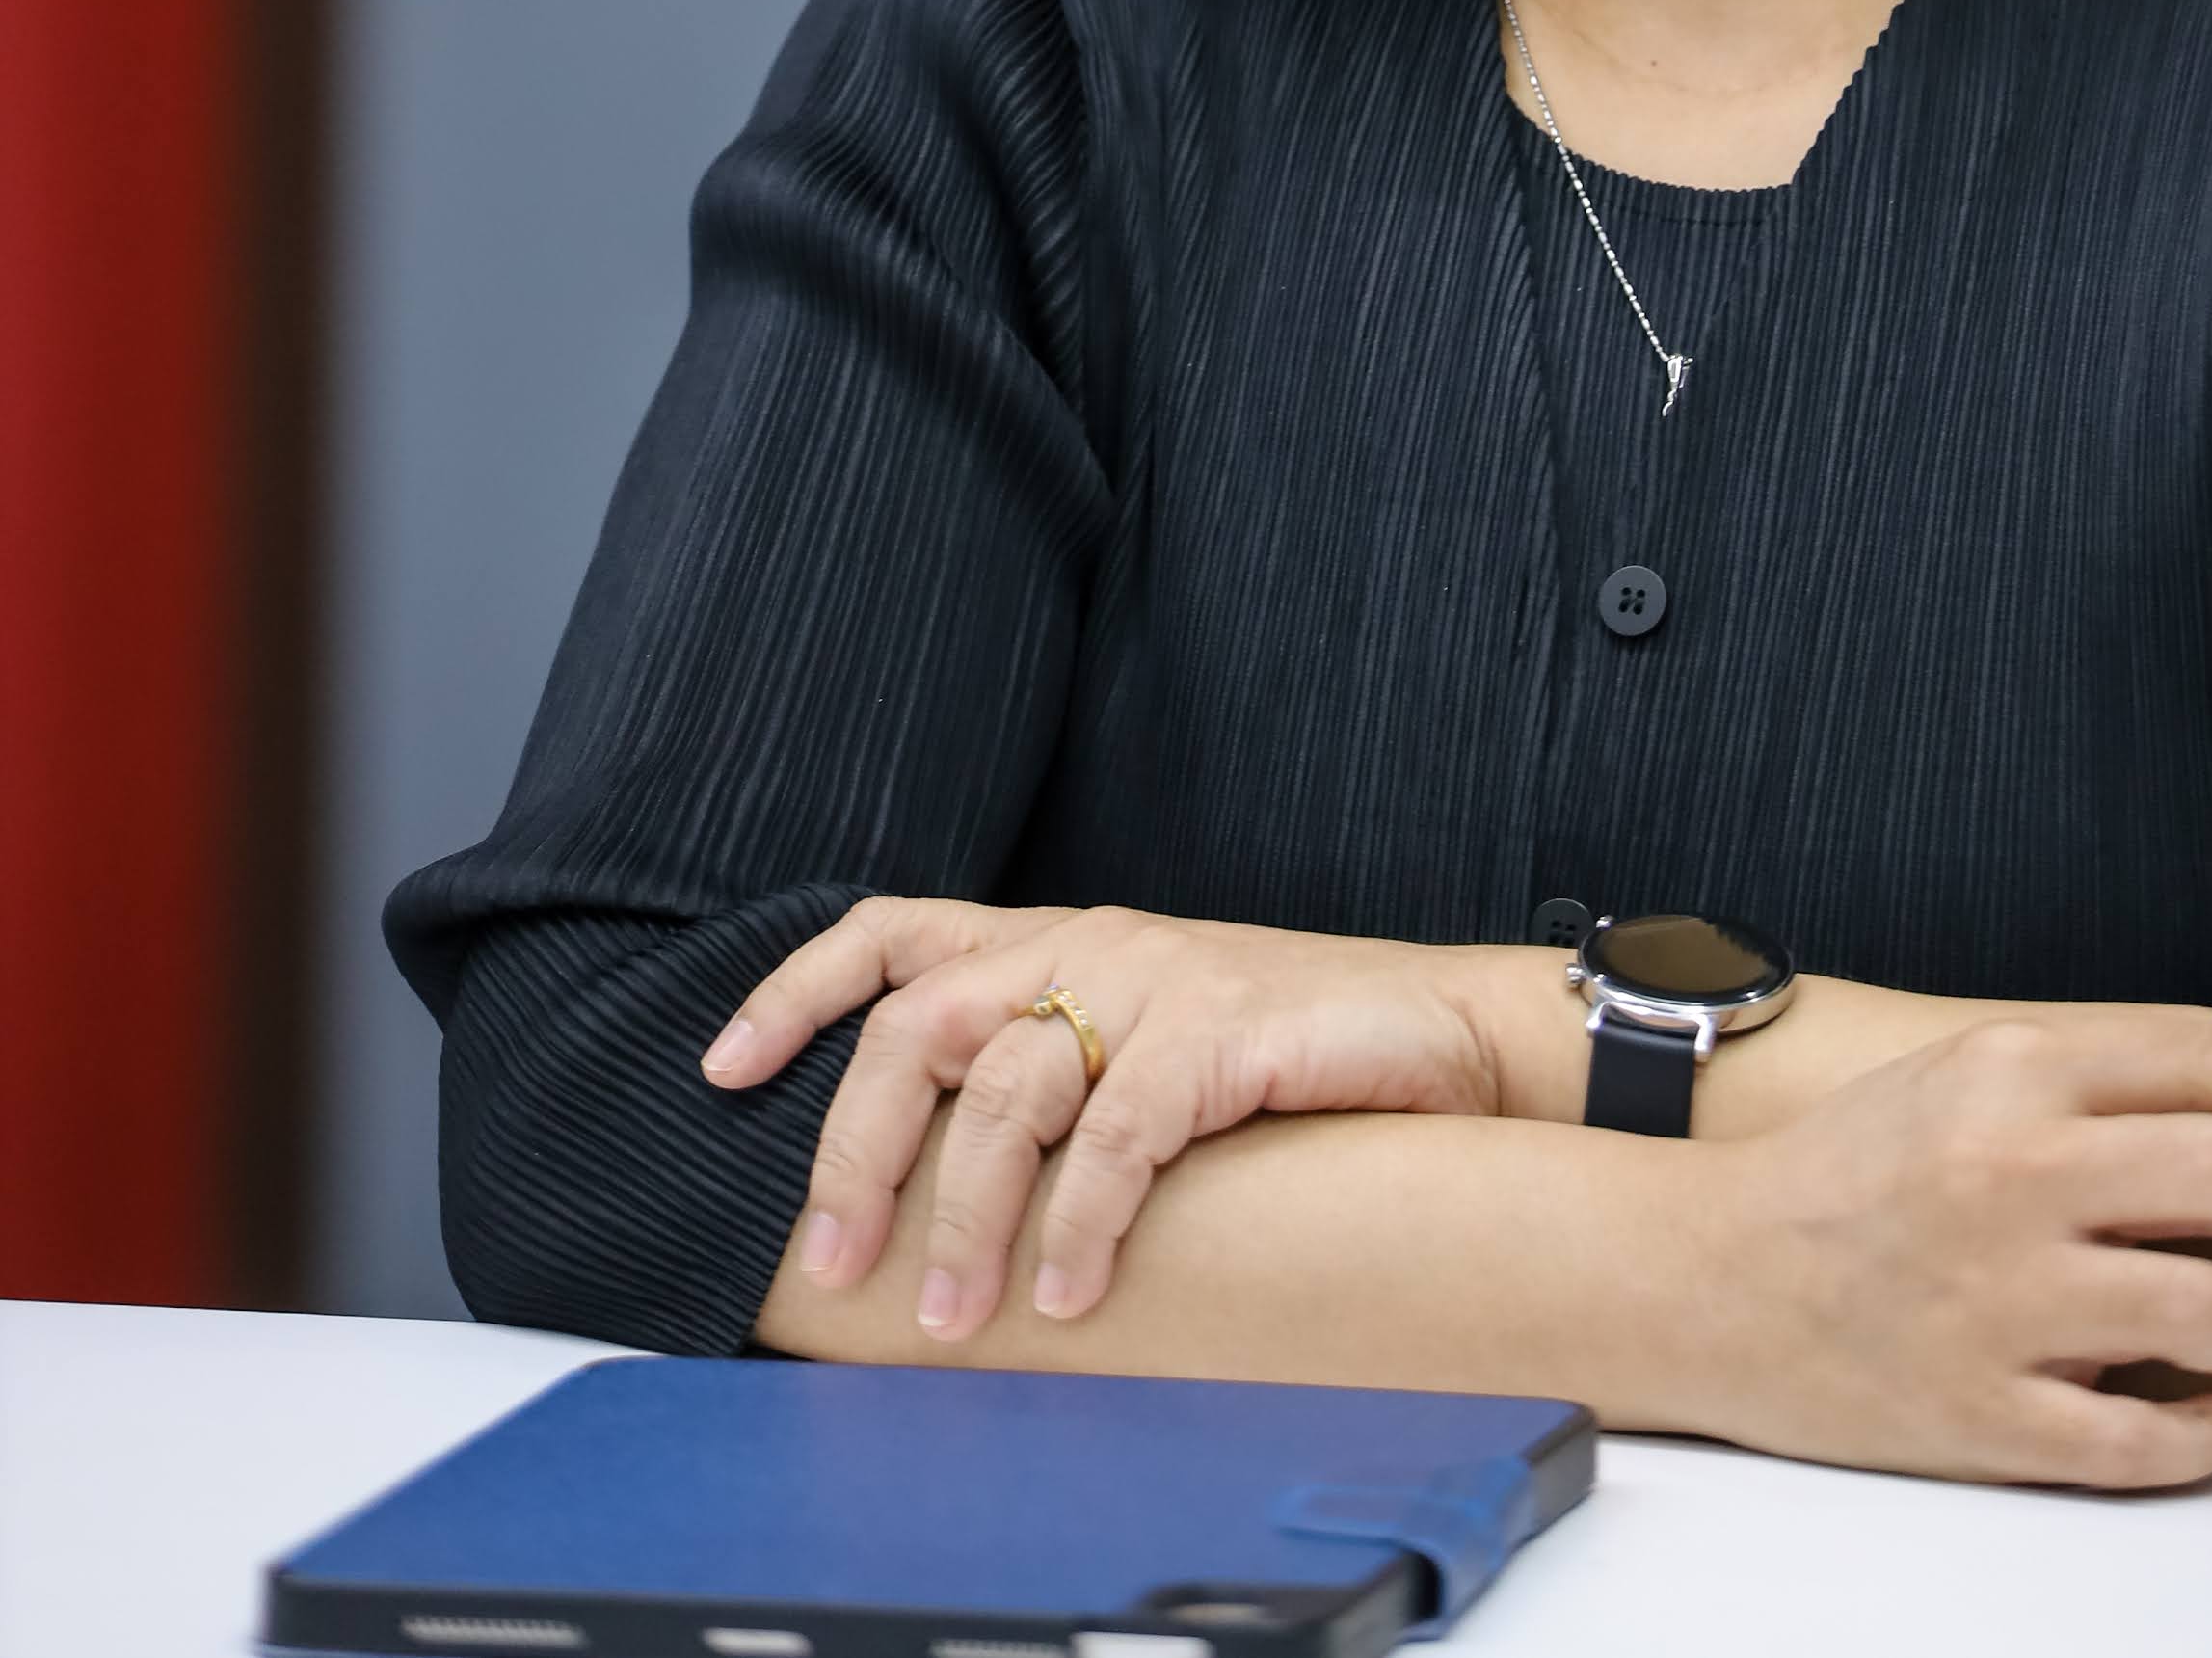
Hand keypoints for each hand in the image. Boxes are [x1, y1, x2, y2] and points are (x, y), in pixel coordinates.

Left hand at [704, 898, 1509, 1340]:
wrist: (1450, 1031)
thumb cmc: (1288, 1057)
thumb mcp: (1143, 1044)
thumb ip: (1048, 1076)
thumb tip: (925, 1188)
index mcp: (1056, 940)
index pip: (893, 932)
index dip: (796, 992)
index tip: (721, 1072)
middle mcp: (1088, 943)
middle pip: (919, 1025)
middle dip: (856, 1151)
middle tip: (832, 1265)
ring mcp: (1154, 978)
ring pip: (1008, 1087)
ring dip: (967, 1217)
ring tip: (957, 1320)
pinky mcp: (1223, 1028)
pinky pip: (1120, 1131)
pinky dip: (1080, 1220)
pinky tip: (1066, 1292)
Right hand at [1681, 1008, 2211, 1487]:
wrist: (1713, 1277)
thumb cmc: (1853, 1174)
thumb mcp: (1967, 1078)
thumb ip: (2100, 1082)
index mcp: (2016, 1072)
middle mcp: (2015, 1173)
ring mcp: (2003, 1299)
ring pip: (2211, 1311)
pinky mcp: (1986, 1413)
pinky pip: (2145, 1438)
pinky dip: (2207, 1435)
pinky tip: (2211, 1418)